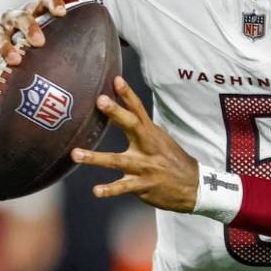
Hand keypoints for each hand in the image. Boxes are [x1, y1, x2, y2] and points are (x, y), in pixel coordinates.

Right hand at [0, 0, 66, 74]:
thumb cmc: (30, 52)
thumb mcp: (49, 47)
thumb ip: (70, 49)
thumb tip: (104, 64)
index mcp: (31, 14)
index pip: (42, 1)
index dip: (51, 3)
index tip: (62, 13)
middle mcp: (12, 20)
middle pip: (19, 15)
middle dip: (29, 26)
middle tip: (39, 42)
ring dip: (6, 45)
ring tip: (15, 60)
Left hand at [71, 76, 199, 212]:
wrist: (195, 186)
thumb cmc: (173, 161)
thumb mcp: (161, 141)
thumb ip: (141, 130)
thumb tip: (120, 114)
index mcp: (152, 134)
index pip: (139, 110)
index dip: (128, 95)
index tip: (116, 80)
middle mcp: (148, 148)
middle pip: (132, 126)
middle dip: (116, 112)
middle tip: (100, 100)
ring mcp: (145, 167)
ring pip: (118, 160)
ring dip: (96, 157)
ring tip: (75, 154)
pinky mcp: (143, 186)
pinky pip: (124, 187)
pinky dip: (110, 189)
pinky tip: (96, 190)